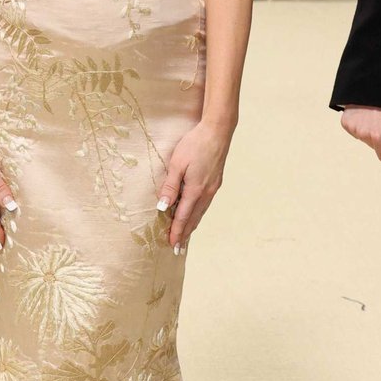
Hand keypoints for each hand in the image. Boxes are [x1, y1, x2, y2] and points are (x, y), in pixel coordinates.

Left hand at [156, 120, 230, 253]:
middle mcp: (206, 192)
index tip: (171, 244)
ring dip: (192, 226)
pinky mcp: (215, 183)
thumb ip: (170, 186)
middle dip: (184, 234)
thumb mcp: (177, 163)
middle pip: (193, 218)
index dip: (176, 231)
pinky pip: (205, 204)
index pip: (183, 216)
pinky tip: (195, 216)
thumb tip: (163, 207)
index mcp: (195, 190)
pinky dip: (198, 214)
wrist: (217, 132)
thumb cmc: (195, 144)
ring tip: (185, 237)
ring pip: (200, 212)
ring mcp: (213, 188)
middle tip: (178, 249)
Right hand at [340, 106, 380, 165]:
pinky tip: (363, 115)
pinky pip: (354, 131)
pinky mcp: (346, 122)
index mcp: (378, 137)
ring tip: (372, 116)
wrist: (375, 89)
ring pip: (363, 138)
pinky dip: (359, 125)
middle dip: (378, 137)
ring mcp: (353, 128)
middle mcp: (363, 134)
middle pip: (373, 146)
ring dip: (368, 130)